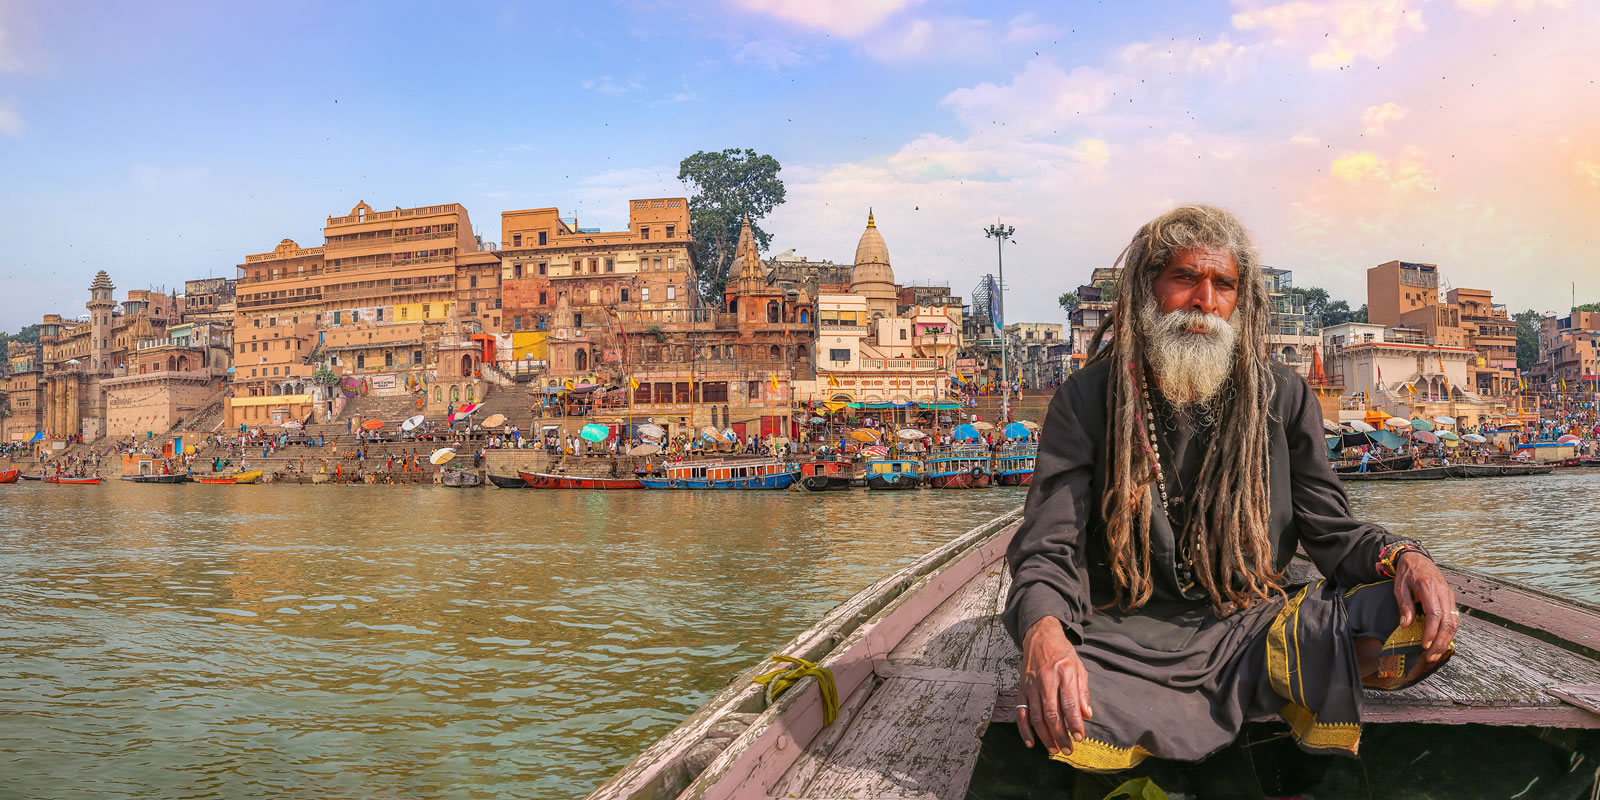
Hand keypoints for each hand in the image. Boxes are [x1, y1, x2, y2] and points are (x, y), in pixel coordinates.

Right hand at [1017, 616, 1092, 755]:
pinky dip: (1024, 730)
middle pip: (1052, 714)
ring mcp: (1031, 686)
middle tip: (1068, 750)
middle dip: (1061, 735)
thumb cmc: (1062, 654)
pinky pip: (1021, 713)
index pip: (1069, 703)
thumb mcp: (1079, 667)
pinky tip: (1031, 742)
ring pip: (1037, 717)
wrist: (1040, 637)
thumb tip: (1086, 714)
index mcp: (1065, 673)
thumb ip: (1083, 692)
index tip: (1080, 737)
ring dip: (1045, 736)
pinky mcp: (1022, 689)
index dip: (1075, 723)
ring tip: (1054, 750)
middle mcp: (1046, 680)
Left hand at [1392, 551, 1457, 663]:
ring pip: (1454, 622)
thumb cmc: (1407, 573)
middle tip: (1431, 656)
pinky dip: (1450, 632)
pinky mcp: (1451, 599)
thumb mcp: (1399, 587)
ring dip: (1447, 640)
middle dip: (1440, 641)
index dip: (1431, 632)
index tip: (1425, 644)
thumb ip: (1404, 605)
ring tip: (1436, 653)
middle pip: (1448, 622)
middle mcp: (1443, 592)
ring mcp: (1449, 595)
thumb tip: (1405, 625)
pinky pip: (1454, 618)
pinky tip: (1442, 642)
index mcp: (1429, 588)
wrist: (1417, 559)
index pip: (1435, 614)